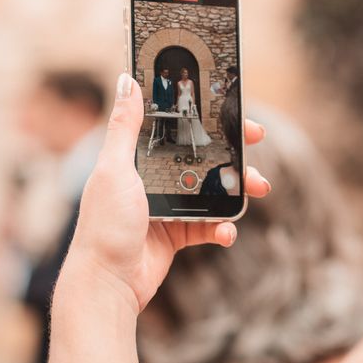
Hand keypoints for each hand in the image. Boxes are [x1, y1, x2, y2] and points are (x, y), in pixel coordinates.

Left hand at [65, 73, 270, 312]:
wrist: (108, 282)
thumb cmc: (104, 225)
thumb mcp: (113, 169)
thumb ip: (124, 127)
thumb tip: (126, 80)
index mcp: (142, 159)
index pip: (180, 129)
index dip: (208, 119)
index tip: (234, 112)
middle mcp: (158, 179)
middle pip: (204, 158)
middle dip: (234, 153)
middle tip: (255, 147)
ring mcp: (171, 206)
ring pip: (214, 190)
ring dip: (238, 189)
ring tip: (258, 188)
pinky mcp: (180, 232)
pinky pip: (210, 225)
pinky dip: (223, 228)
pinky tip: (226, 232)